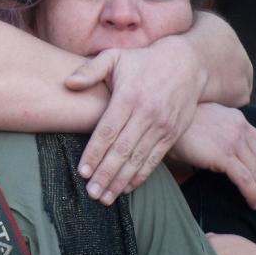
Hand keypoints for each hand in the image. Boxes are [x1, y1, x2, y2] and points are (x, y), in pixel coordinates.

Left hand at [66, 36, 202, 204]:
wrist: (187, 64)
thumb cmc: (143, 61)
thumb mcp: (115, 56)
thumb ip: (90, 69)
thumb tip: (68, 83)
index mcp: (128, 97)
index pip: (108, 131)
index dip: (94, 152)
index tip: (82, 171)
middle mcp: (146, 114)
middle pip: (122, 150)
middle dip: (106, 174)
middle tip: (91, 193)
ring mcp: (161, 126)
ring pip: (138, 159)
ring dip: (121, 181)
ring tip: (105, 198)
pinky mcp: (172, 134)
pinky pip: (154, 159)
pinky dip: (140, 176)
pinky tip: (126, 188)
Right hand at [168, 103, 255, 213]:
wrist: (165, 118)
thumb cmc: (181, 123)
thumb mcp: (209, 121)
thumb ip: (224, 131)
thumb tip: (229, 148)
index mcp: (239, 121)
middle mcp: (240, 130)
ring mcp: (232, 143)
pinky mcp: (223, 156)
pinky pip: (244, 179)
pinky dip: (252, 194)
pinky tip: (255, 204)